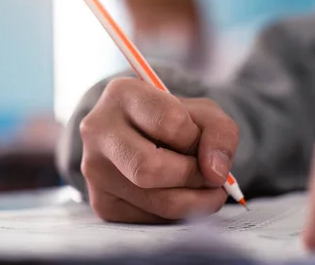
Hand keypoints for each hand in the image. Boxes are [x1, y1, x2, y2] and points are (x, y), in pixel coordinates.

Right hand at [80, 78, 238, 222]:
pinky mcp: (102, 202)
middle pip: (151, 168)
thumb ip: (220, 132)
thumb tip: (216, 174)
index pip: (170, 122)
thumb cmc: (170, 120)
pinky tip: (175, 194)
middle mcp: (97, 130)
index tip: (198, 139)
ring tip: (202, 187)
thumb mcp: (201, 112)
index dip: (195, 137)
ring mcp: (94, 169)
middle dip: (193, 175)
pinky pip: (152, 220)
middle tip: (208, 175)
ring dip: (196, 200)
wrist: (137, 136)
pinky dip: (178, 214)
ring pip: (157, 201)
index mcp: (121, 94)